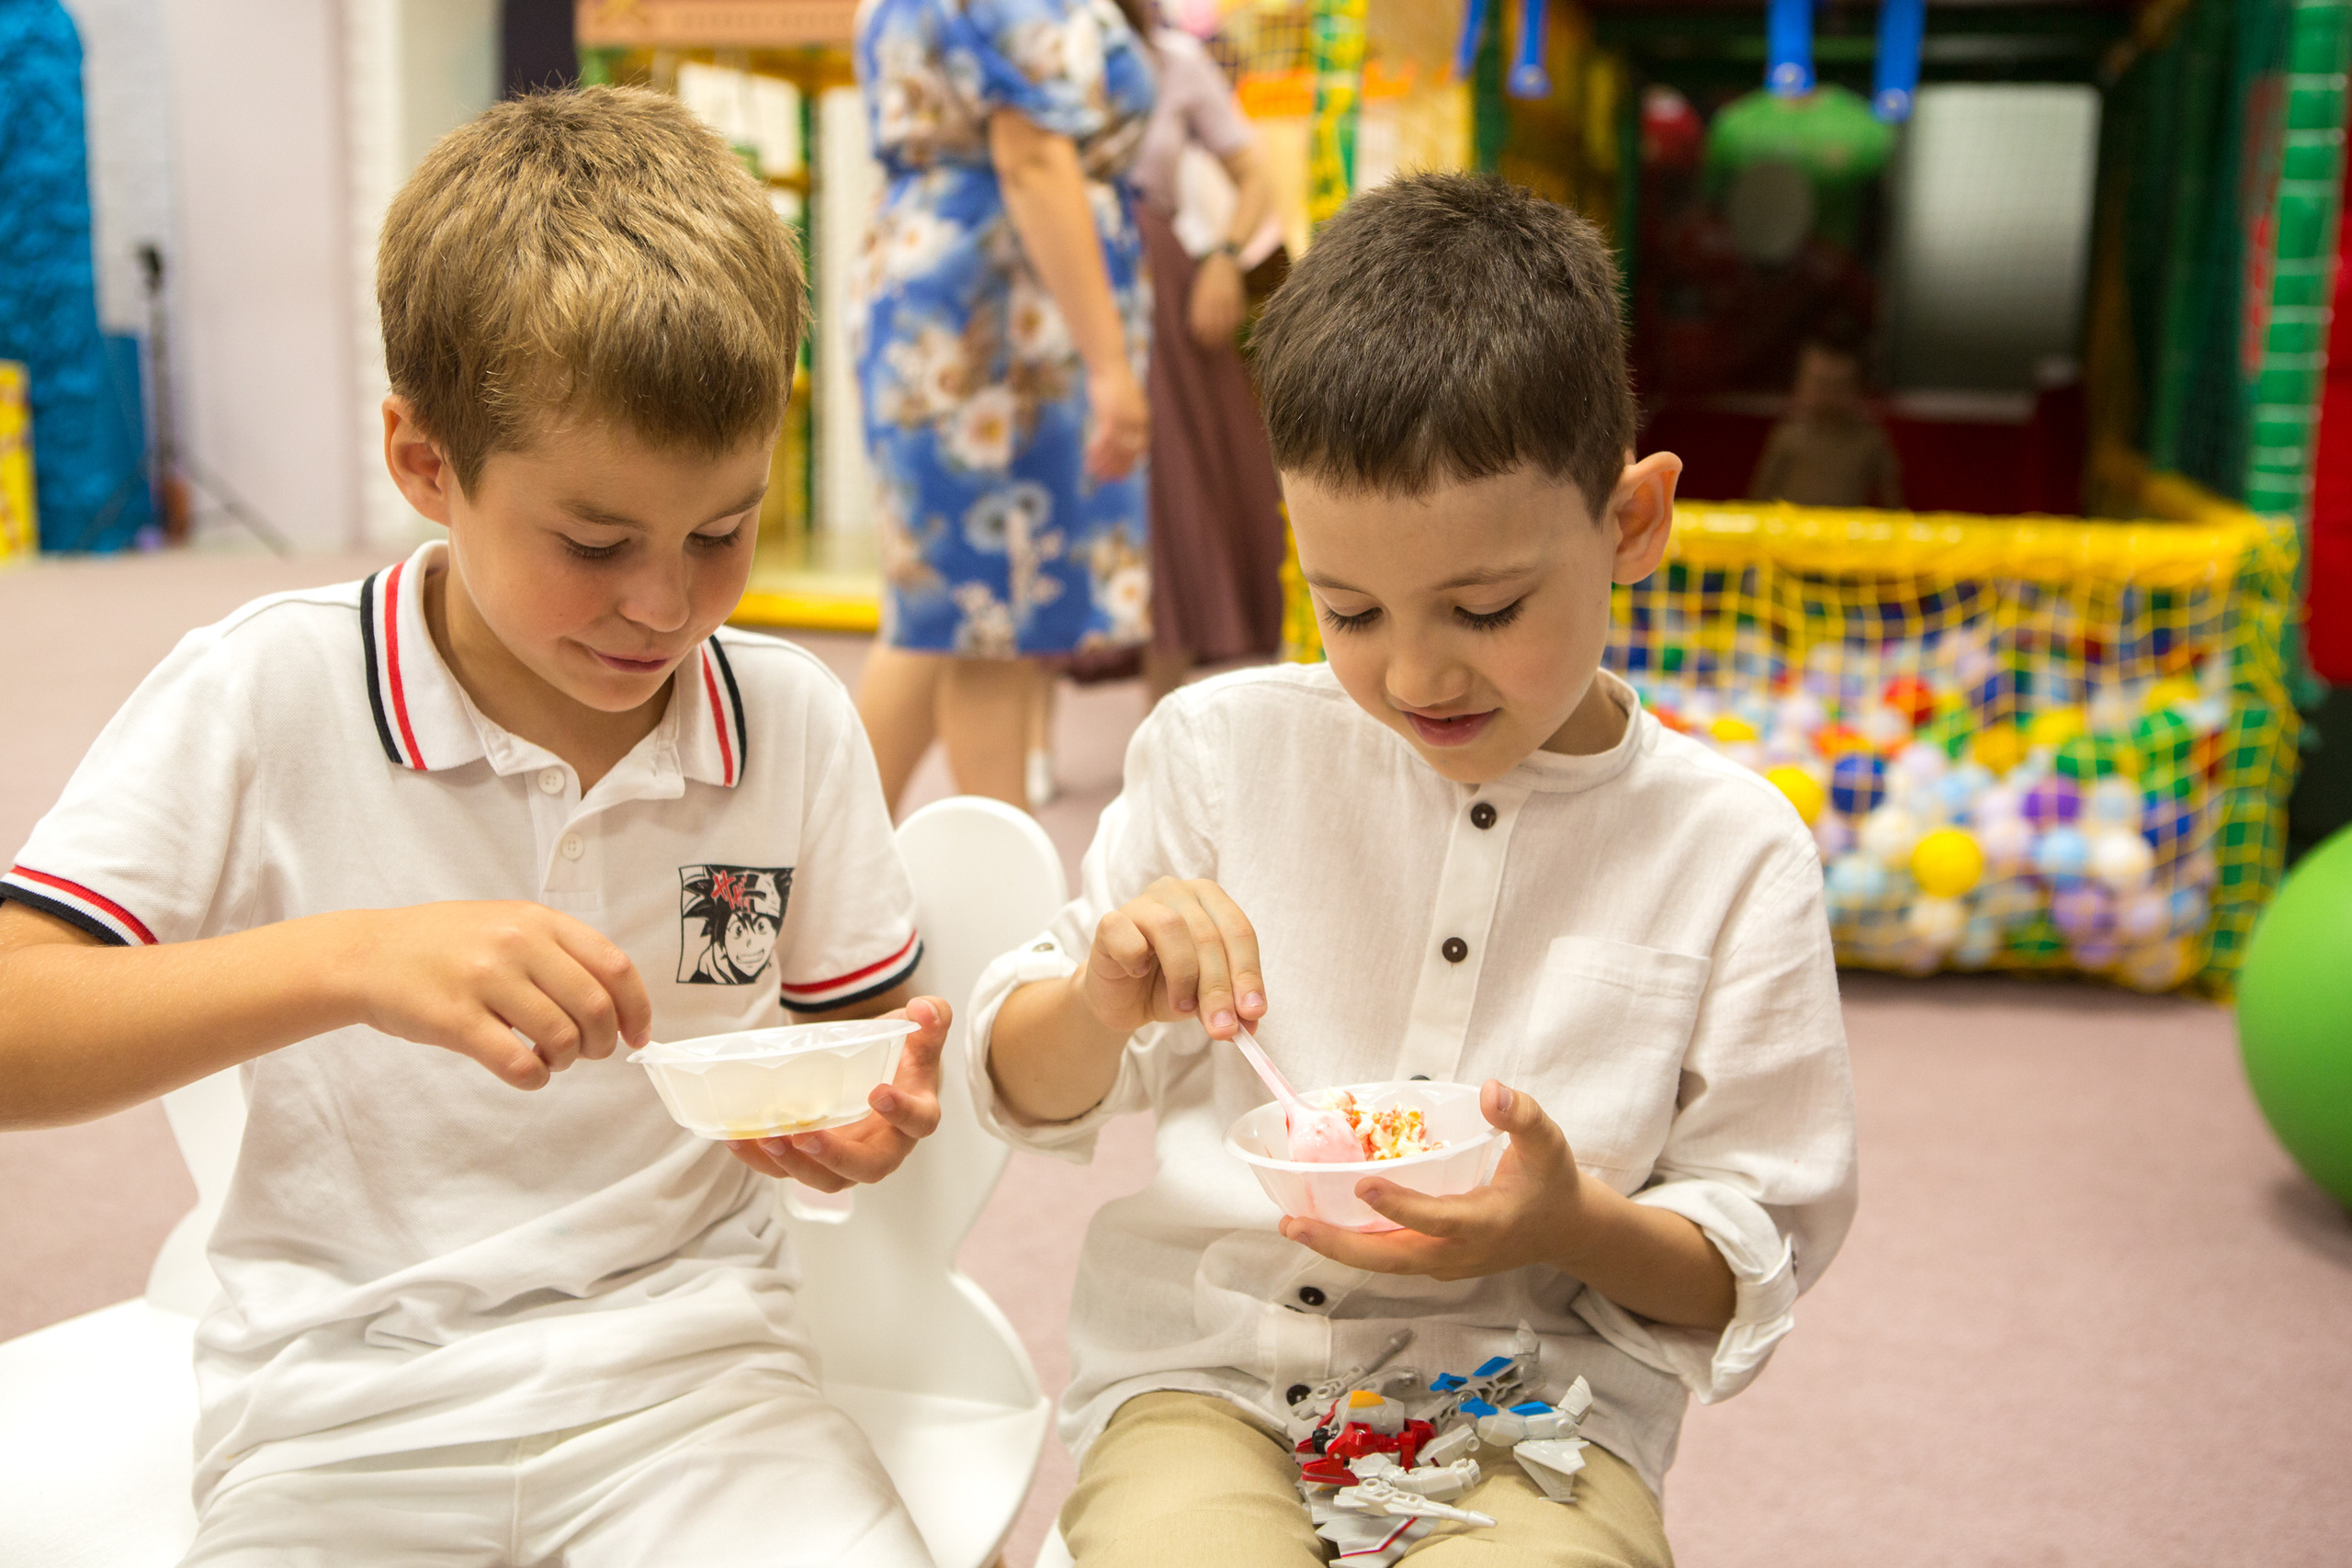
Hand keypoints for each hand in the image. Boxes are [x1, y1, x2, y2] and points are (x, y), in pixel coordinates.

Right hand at [352, 902, 651, 1089]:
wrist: (367, 954)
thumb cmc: (444, 944)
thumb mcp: (507, 924)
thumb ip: (559, 952)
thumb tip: (616, 1003)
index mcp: (538, 920)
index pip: (614, 967)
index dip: (637, 1008)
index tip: (637, 1035)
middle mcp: (517, 945)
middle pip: (595, 1007)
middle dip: (603, 1042)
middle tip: (588, 1053)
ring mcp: (485, 980)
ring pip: (561, 1038)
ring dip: (566, 1062)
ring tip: (549, 1059)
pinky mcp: (456, 1019)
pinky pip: (518, 1063)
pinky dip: (535, 1079)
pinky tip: (527, 1074)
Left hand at [726, 996, 948, 1189]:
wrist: (878, 1074)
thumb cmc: (900, 1058)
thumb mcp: (918, 1033)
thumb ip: (931, 1019)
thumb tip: (923, 1009)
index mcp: (915, 1117)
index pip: (918, 1122)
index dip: (902, 1113)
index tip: (878, 1093)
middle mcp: (884, 1147)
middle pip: (867, 1169)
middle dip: (835, 1158)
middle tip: (806, 1137)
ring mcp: (848, 1158)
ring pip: (826, 1179)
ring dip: (795, 1166)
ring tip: (766, 1139)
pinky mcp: (815, 1160)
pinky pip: (790, 1170)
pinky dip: (762, 1160)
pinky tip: (738, 1140)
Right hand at [1078, 876, 1264, 1040]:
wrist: (1122, 1000)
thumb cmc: (1168, 987)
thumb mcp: (1207, 999)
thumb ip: (1230, 1005)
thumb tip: (1250, 1022)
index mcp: (1211, 900)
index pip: (1239, 933)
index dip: (1248, 974)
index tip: (1253, 1012)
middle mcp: (1178, 892)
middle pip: (1209, 935)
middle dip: (1219, 988)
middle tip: (1223, 1027)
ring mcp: (1142, 903)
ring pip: (1172, 928)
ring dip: (1183, 976)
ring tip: (1183, 1007)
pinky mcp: (1110, 921)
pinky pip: (1127, 936)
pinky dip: (1135, 958)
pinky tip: (1137, 974)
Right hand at [1084, 363, 1148, 480]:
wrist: (1108, 365)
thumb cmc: (1113, 382)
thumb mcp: (1122, 403)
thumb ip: (1122, 420)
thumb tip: (1114, 432)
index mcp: (1143, 419)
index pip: (1140, 449)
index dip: (1129, 464)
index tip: (1119, 476)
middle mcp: (1138, 422)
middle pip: (1127, 452)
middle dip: (1115, 467)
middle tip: (1103, 479)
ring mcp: (1125, 419)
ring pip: (1114, 449)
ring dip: (1102, 462)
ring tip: (1091, 470)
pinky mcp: (1111, 415)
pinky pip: (1104, 440)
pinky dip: (1096, 450)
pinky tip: (1087, 456)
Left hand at [1188, 252, 1245, 349]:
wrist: (1222, 262)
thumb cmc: (1205, 280)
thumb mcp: (1196, 293)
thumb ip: (1195, 311)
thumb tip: (1192, 333)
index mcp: (1202, 299)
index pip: (1201, 325)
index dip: (1201, 338)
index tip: (1201, 345)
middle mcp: (1215, 300)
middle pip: (1215, 328)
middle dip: (1213, 341)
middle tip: (1211, 348)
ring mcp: (1229, 300)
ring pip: (1228, 325)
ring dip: (1225, 337)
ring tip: (1222, 343)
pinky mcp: (1239, 299)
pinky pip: (1238, 318)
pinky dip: (1235, 326)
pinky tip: (1232, 331)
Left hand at [1279, 1080, 1588, 1281]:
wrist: (1565, 1230)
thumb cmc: (1552, 1182)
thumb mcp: (1548, 1141)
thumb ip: (1521, 1115)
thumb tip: (1490, 1089)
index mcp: (1486, 1223)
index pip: (1437, 1219)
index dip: (1401, 1206)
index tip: (1364, 1184)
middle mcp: (1460, 1252)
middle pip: (1393, 1257)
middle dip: (1341, 1245)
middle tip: (1295, 1225)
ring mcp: (1446, 1263)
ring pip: (1385, 1263)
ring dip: (1339, 1248)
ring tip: (1293, 1226)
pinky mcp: (1436, 1262)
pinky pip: (1391, 1257)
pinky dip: (1356, 1245)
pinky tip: (1324, 1224)